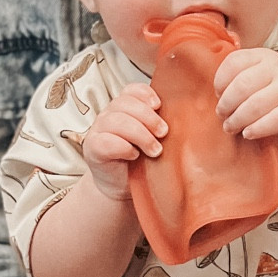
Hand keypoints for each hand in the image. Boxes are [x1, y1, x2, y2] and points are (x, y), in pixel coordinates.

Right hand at [82, 83, 165, 200]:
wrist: (121, 186)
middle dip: (148, 117)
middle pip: (124, 103)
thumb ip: (161, 126)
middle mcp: (108, 115)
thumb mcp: (153, 139)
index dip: (145, 94)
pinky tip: (134, 155)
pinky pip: (105, 141)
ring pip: (116, 121)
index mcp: (124, 108)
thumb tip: (186, 117)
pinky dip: (123, 147)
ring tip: (154, 150)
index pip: (131, 90)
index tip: (159, 106)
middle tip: (163, 133)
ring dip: (140, 134)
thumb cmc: (141, 162)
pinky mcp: (92, 149)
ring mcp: (98, 131)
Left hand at [214, 46, 277, 143]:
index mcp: (262, 55)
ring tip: (231, 127)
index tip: (218, 96)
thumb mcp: (253, 79)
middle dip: (227, 104)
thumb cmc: (266, 96)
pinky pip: (274, 120)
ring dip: (238, 119)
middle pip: (243, 84)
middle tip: (222, 116)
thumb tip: (206, 91)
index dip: (220, 81)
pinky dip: (256, 129)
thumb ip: (234, 79)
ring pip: (256, 104)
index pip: (234, 62)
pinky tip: (248, 133)